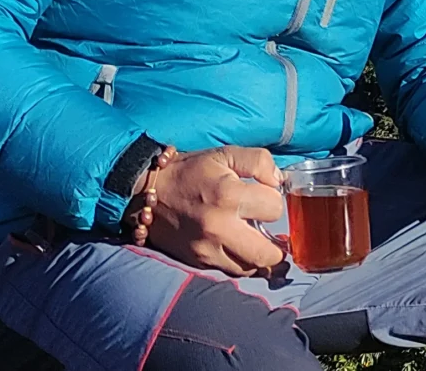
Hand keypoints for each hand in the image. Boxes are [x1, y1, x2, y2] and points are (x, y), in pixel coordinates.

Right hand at [145, 145, 286, 272]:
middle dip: (278, 245)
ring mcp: (207, 249)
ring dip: (259, 257)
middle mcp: (220, 227)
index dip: (275, 200)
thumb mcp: (224, 154)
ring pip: (250, 268)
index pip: (275, 209)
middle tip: (276, 236)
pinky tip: (241, 249)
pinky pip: (230, 271)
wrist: (146, 192)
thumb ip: (258, 161)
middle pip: (267, 254)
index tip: (266, 196)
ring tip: (260, 243)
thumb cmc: (189, 171)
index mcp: (229, 195)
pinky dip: (241, 262)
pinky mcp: (198, 261)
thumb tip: (278, 181)